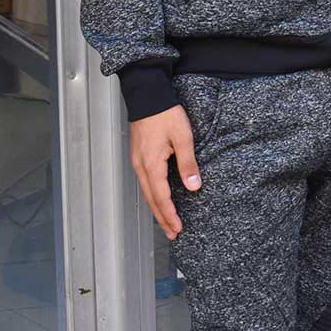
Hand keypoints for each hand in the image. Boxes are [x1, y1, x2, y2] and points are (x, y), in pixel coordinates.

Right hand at [130, 105, 199, 239]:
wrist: (147, 95)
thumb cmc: (165, 113)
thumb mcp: (183, 137)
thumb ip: (188, 163)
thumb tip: (193, 187)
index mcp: (151, 164)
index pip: (161, 197)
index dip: (170, 215)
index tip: (178, 228)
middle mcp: (140, 166)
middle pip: (151, 200)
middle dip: (162, 218)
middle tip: (173, 234)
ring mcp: (137, 162)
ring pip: (147, 193)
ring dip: (157, 209)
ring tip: (167, 223)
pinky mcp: (139, 156)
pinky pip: (145, 183)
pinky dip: (153, 196)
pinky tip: (160, 200)